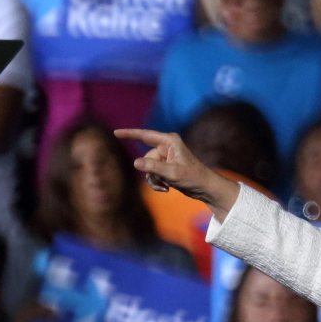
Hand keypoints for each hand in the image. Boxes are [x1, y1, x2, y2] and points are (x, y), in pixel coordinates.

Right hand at [114, 129, 239, 219]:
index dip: (130, 133)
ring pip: (147, 168)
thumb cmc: (193, 177)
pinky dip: (156, 182)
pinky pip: (152, 174)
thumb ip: (153, 167)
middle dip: (150, 171)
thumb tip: (135, 163)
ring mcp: (166, 157)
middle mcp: (167, 146)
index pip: (145, 135)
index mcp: (170, 141)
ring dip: (153, 179)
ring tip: (166, 186)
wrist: (205, 188)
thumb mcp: (172, 173)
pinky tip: (166, 189)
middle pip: (146, 158)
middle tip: (164, 179)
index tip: (115, 132)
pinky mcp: (166, 167)